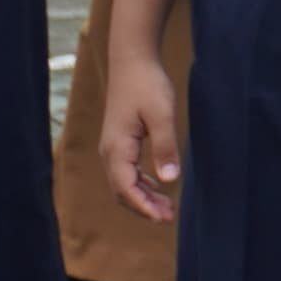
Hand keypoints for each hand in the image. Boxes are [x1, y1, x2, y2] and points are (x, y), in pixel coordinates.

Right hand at [101, 52, 185, 223]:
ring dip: (143, 197)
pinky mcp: (120, 141)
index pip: (126, 188)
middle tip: (169, 217)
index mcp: (117, 148)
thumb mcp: (162, 114)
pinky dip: (141, 183)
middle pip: (122, 191)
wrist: (133, 61)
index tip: (163, 218)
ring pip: (124, 183)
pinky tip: (158, 186)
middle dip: (143, 206)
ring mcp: (113, 147)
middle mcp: (110, 152)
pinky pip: (127, 171)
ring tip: (167, 207)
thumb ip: (165, 146)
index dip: (143, 206)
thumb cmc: (148, 85)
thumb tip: (170, 180)